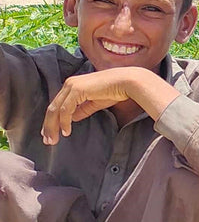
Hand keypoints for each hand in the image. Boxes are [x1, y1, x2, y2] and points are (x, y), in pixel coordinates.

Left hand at [42, 67, 179, 143]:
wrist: (127, 82)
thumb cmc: (116, 90)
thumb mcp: (95, 102)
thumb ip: (83, 109)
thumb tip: (72, 118)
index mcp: (73, 85)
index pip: (57, 104)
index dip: (52, 120)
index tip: (51, 133)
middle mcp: (70, 84)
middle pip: (52, 107)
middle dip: (48, 125)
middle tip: (48, 140)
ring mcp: (72, 86)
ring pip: (55, 109)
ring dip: (53, 126)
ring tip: (54, 139)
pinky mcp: (77, 90)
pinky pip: (65, 109)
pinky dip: (64, 122)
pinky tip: (67, 131)